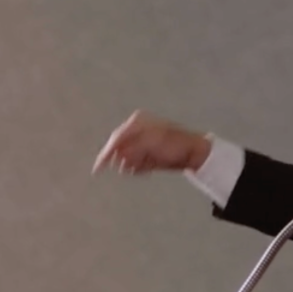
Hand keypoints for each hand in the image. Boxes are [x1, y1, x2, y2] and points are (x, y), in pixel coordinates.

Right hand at [92, 110, 211, 174]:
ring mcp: (143, 142)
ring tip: (144, 166)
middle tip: (129, 167)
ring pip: (127, 157)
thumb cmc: (174, 143)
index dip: (106, 153)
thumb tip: (117, 155)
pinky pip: (136, 163)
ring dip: (131, 164)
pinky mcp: (148, 154)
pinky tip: (147, 168)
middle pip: (120, 148)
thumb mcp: (151, 142)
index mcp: (137, 122)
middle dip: (123, 159)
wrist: (194, 152)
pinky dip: (138, 167)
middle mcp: (138, 130)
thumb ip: (132, 147)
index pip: (116, 138)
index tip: (98, 169)